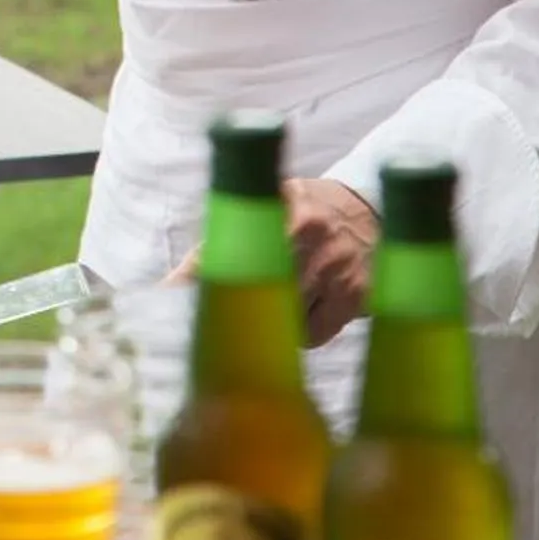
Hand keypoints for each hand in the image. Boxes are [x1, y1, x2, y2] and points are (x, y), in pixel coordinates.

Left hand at [160, 176, 376, 344]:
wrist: (372, 211)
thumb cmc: (303, 211)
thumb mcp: (265, 206)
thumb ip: (220, 242)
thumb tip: (171, 287)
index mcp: (278, 204)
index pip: (230, 247)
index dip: (196, 277)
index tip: (166, 297)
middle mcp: (309, 232)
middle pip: (256, 288)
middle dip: (234, 307)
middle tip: (221, 319)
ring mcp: (336, 266)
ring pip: (283, 317)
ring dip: (270, 321)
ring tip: (270, 307)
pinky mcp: (357, 296)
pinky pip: (313, 334)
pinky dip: (300, 333)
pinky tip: (302, 313)